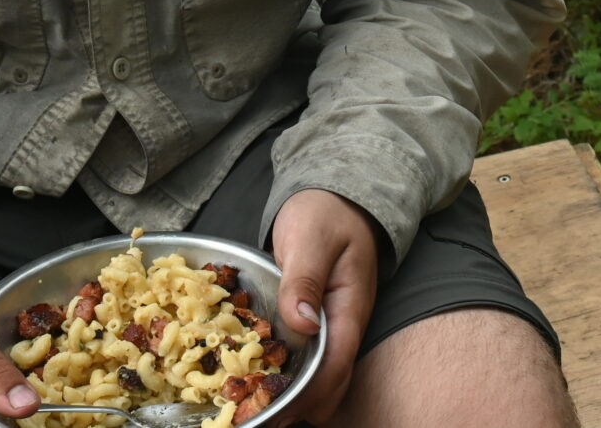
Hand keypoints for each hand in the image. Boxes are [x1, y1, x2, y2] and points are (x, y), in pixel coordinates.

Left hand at [267, 188, 382, 425]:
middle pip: (328, 381)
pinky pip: (303, 355)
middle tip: (257, 418)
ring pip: (315, 372)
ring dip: (290, 392)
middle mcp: (343, 323)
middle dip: (299, 405)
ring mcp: (330, 323)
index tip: (282, 415)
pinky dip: (283, 371)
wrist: (336, 194)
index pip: (336, 366)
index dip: (311, 396)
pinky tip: (255, 378)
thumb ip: (305, 280)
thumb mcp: (312, 239)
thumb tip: (302, 325)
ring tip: (251, 406)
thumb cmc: (325, 212)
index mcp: (349, 308)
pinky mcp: (315, 319)